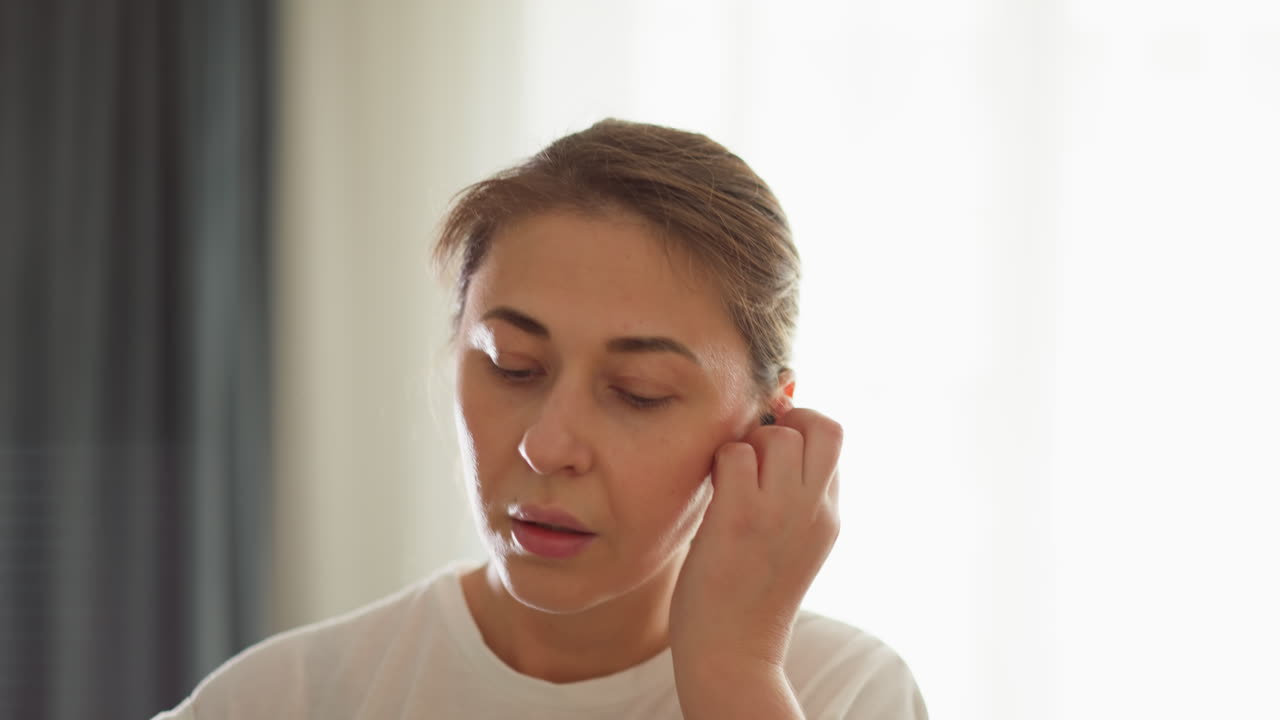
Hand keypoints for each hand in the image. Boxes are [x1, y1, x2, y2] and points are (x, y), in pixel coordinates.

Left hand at [668, 399, 842, 669]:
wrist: (734, 652)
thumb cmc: (749, 592)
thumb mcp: (794, 540)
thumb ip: (795, 492)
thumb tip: (776, 430)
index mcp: (829, 514)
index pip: (833, 438)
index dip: (801, 427)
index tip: (771, 449)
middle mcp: (813, 510)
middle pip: (822, 426)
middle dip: (785, 423)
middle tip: (754, 455)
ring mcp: (780, 513)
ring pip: (777, 435)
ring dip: (747, 444)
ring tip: (730, 480)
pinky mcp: (740, 519)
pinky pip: (735, 454)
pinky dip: (719, 462)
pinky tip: (713, 494)